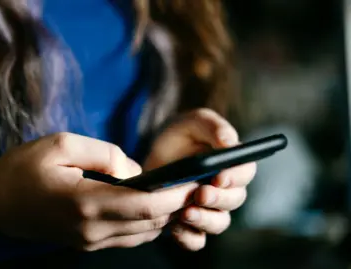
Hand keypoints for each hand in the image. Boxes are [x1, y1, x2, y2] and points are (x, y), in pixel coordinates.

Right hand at [0, 132, 199, 250]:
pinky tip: (153, 206)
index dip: (175, 195)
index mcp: (86, 202)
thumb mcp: (61, 145)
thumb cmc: (22, 170)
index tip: (195, 181)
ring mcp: (89, 240)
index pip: (146, 205)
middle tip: (195, 183)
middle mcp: (92, 229)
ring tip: (178, 193)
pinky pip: (127, 237)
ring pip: (142, 233)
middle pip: (150, 222)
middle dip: (177, 205)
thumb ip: (105, 154)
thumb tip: (135, 170)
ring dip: (164, 215)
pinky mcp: (86, 243)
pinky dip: (147, 223)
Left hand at [144, 108, 256, 250]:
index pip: (245, 171)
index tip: (219, 176)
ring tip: (186, 212)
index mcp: (232, 163)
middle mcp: (226, 190)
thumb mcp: (192, 122)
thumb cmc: (179, 137)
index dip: (236, 176)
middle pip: (235, 200)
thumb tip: (229, 141)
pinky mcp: (191, 225)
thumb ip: (212, 125)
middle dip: (218, 198)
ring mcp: (209, 209)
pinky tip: (175, 228)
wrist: (153, 159)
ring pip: (219, 222)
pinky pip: (196, 240)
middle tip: (200, 193)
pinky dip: (189, 237)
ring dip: (206, 220)